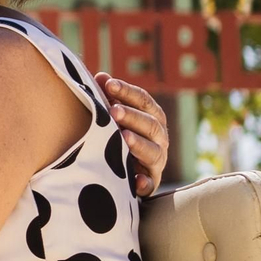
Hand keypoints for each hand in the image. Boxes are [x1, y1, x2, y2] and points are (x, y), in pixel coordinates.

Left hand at [95, 72, 169, 195]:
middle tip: (113, 111)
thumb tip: (101, 76)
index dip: (127, 92)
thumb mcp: (113, 116)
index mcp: (151, 118)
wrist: (122, 173)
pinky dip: (145, 183)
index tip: (108, 83)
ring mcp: (156, 161)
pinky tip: (136, 181)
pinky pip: (150, 184)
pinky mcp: (150, 183)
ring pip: (153, 152)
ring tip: (124, 138)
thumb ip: (109, 98)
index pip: (143, 101)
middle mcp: (159, 138)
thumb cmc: (117, 136)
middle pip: (151, 125)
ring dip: (139, 144)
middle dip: (132, 116)